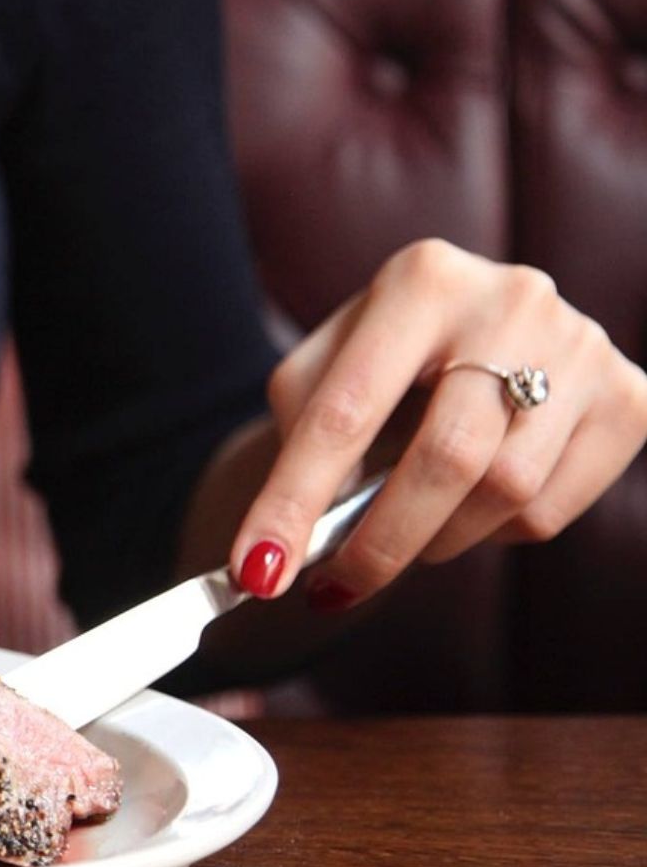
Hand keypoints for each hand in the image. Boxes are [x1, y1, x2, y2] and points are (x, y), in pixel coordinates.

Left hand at [231, 239, 646, 609]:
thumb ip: (302, 438)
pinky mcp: (630, 400)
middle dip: (379, 541)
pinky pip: (548, 509)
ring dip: (437, 538)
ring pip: (503, 492)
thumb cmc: (382, 362)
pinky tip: (472, 500)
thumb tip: (282, 546)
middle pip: (444, 458)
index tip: (256, 569)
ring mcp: (583, 347)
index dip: (295, 499)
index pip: (345, 410)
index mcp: (421, 279)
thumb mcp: (325, 370)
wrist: (470, 337)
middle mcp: (514, 299)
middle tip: (332, 588)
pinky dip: (493, 531)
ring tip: (405, 527)